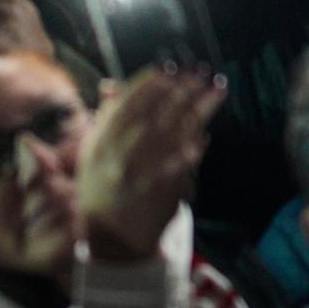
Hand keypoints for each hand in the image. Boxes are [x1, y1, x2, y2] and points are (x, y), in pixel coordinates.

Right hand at [76, 67, 225, 262]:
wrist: (109, 240)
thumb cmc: (101, 189)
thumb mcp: (93, 154)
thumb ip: (104, 119)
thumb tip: (111, 84)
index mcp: (100, 142)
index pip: (127, 105)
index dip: (149, 83)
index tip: (169, 67)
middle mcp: (116, 156)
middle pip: (154, 114)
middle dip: (179, 90)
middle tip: (199, 72)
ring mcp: (137, 175)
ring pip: (171, 135)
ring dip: (197, 110)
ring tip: (216, 89)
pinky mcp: (156, 193)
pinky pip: (176, 168)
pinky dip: (190, 152)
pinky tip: (204, 138)